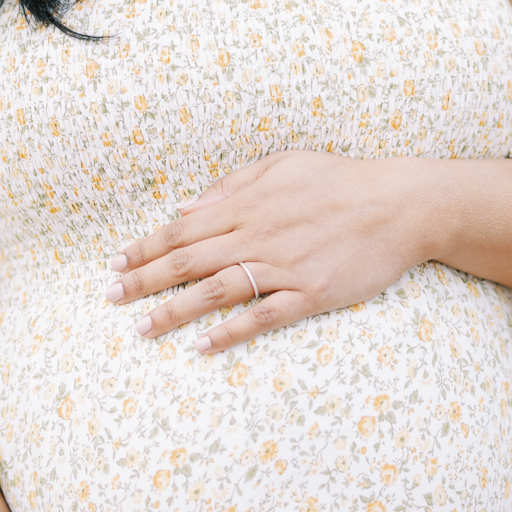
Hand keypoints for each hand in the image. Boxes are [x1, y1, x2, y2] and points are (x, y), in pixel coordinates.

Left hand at [106, 150, 430, 353]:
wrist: (401, 204)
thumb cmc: (342, 180)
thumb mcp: (283, 164)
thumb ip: (232, 185)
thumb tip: (186, 207)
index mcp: (249, 204)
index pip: (183, 229)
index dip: (146, 248)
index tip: (117, 264)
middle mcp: (258, 235)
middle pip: (188, 261)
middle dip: (144, 281)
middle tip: (111, 299)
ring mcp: (284, 267)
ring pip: (216, 291)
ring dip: (174, 311)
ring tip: (143, 329)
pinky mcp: (310, 294)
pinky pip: (263, 317)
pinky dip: (231, 332)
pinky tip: (204, 347)